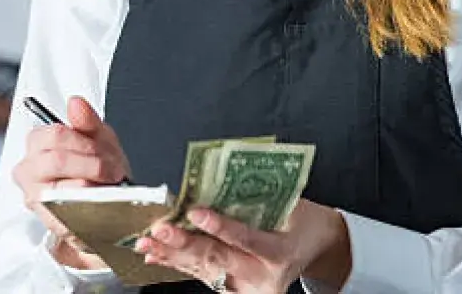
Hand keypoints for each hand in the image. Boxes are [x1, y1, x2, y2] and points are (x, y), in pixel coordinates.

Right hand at [12, 96, 131, 270]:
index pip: (55, 134)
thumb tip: (76, 103)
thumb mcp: (97, 138)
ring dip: (95, 185)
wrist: (105, 206)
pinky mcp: (46, 219)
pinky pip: (70, 210)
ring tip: (109, 186)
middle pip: (58, 159)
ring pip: (65, 186)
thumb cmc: (96, 170)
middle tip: (113, 170)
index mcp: (37, 142)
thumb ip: (87, 120)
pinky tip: (101, 201)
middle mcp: (28, 168)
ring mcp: (34, 195)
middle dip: (93, 164)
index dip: (85, 142)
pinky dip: (91, 204)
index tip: (104, 151)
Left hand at [134, 199, 351, 292]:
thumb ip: (255, 198)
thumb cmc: (300, 220)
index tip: (195, 213)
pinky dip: (178, 265)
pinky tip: (158, 257)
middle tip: (159, 231)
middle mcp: (263, 276)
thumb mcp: (289, 204)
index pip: (246, 240)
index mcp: (280, 252)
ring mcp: (248, 290)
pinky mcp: (236, 293)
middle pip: (218, 260)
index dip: (220, 227)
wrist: (314, 247)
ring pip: (205, 271)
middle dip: (184, 245)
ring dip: (172, 256)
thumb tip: (214, 179)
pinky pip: (203, 277)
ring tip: (147, 244)